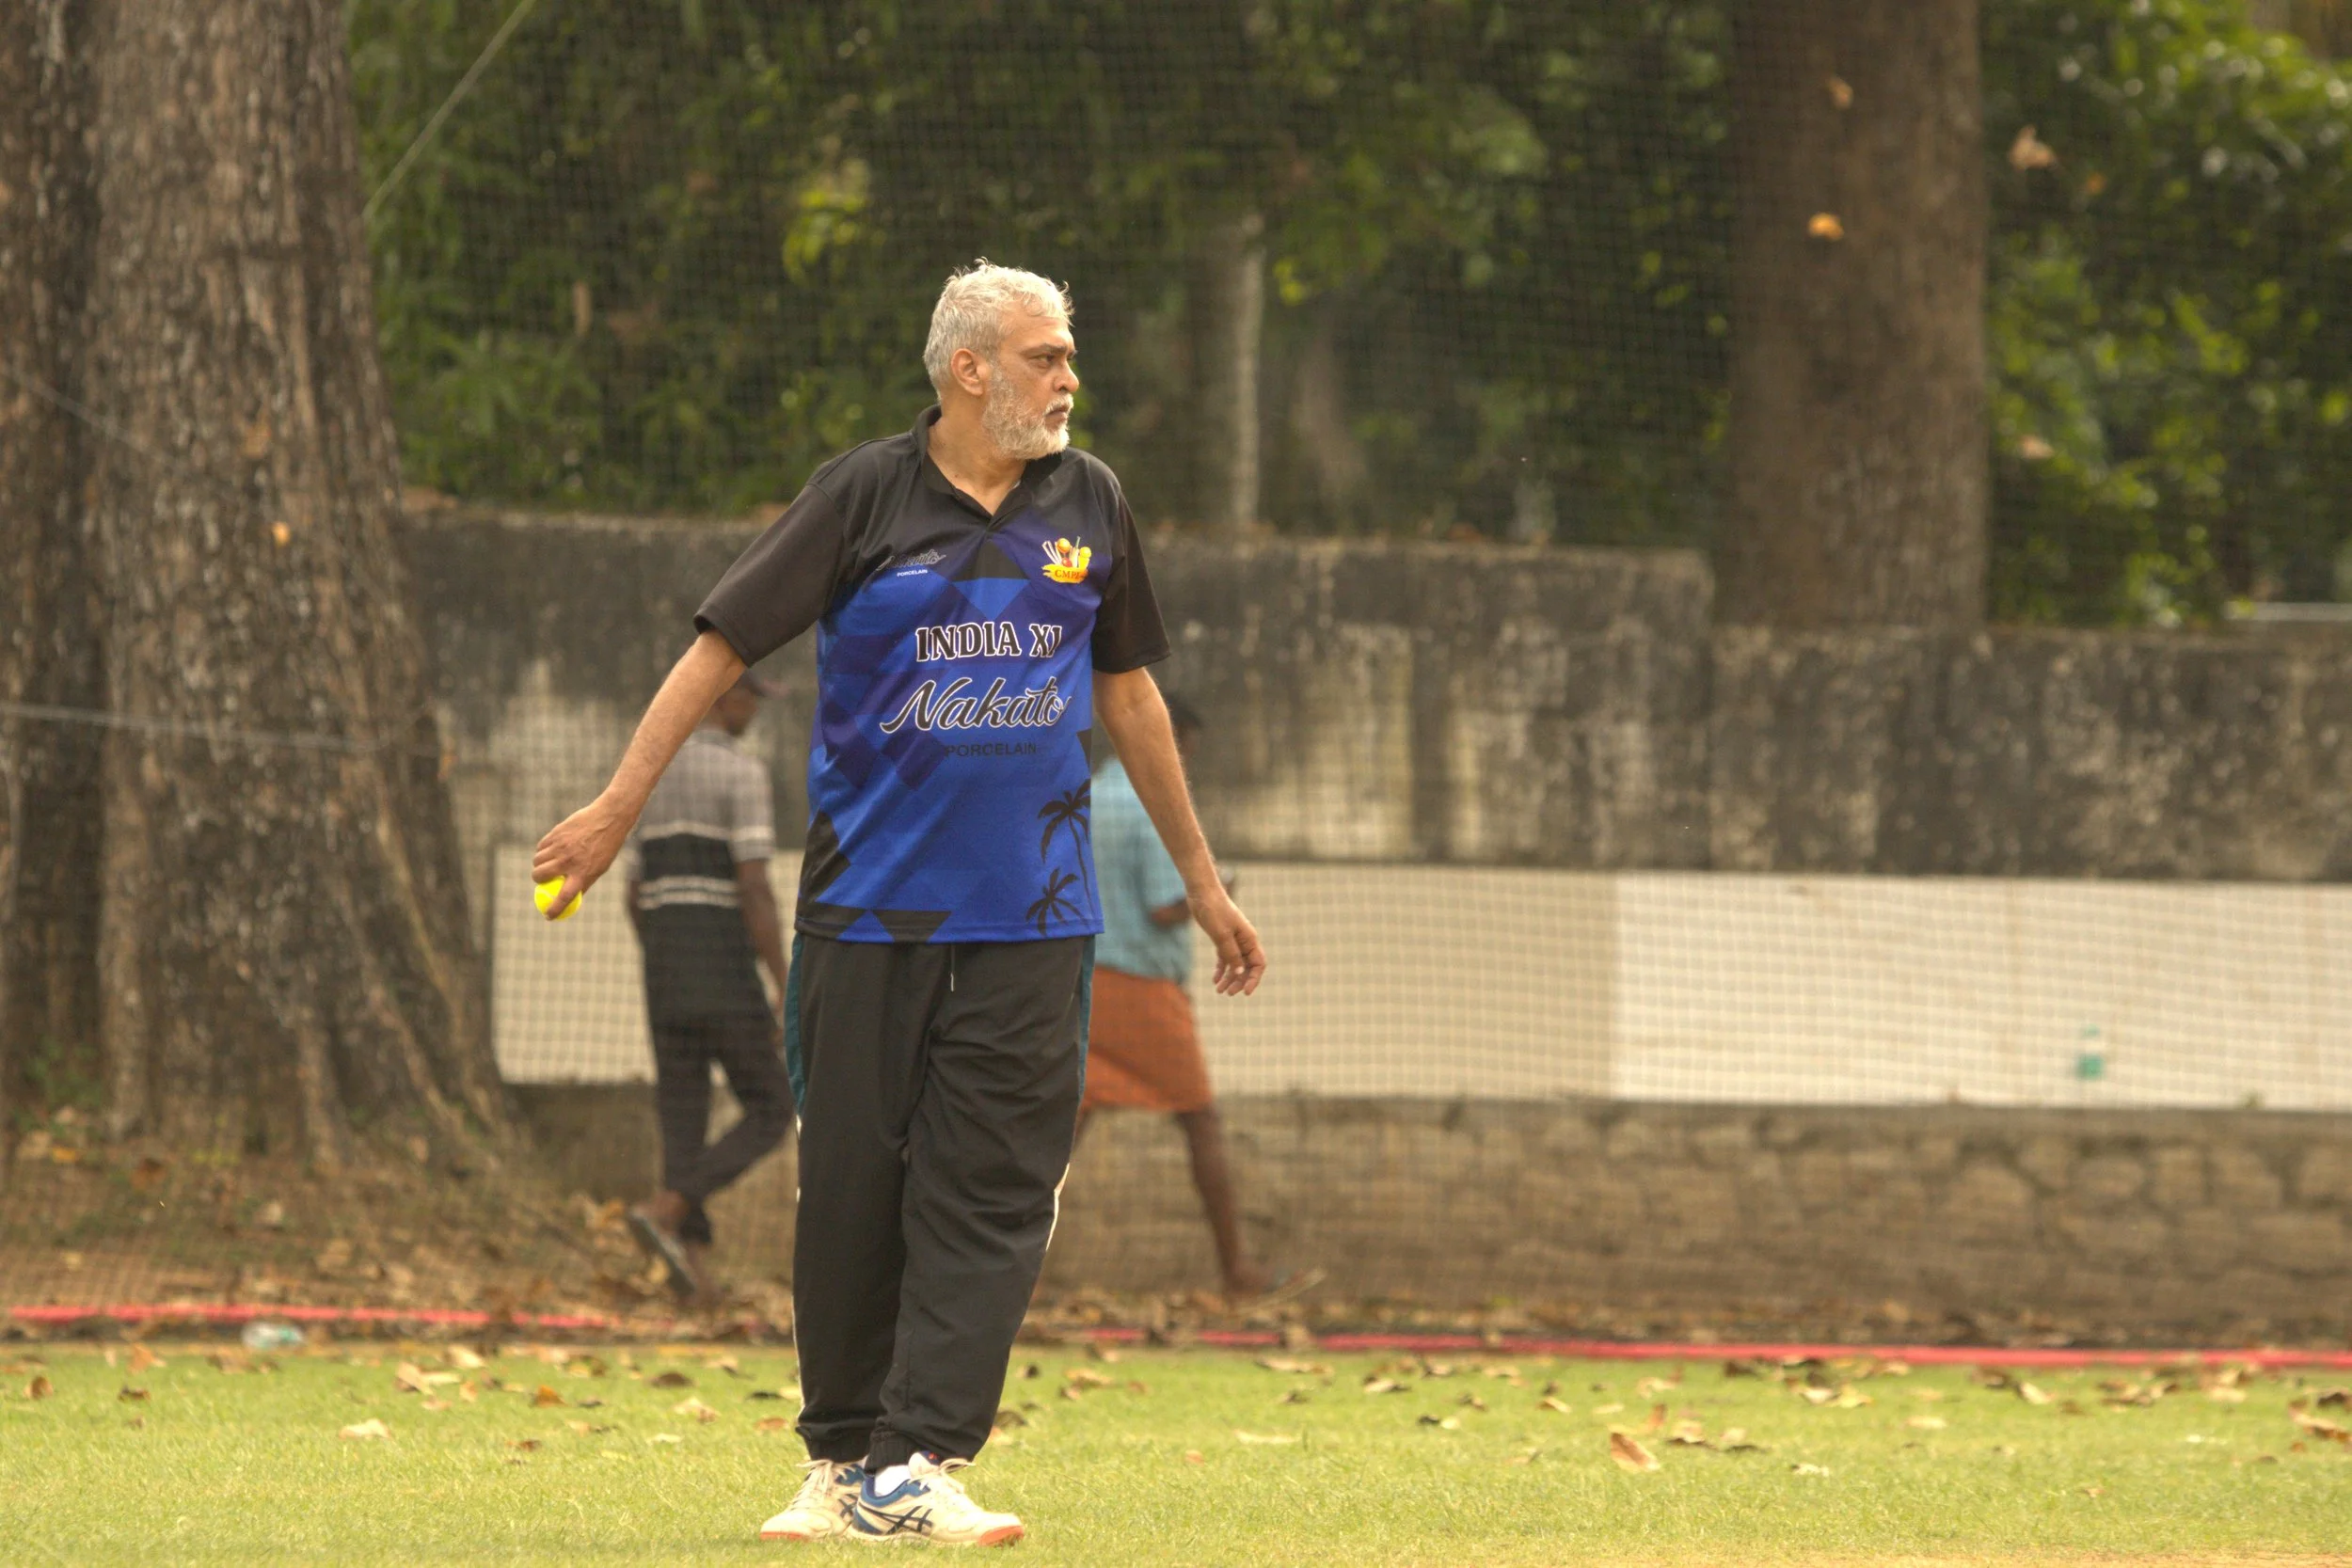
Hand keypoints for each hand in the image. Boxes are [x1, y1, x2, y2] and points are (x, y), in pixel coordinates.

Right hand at [531, 796, 630, 920]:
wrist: (609, 818)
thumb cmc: (606, 845)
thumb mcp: (600, 868)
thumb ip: (585, 881)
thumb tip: (572, 898)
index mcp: (582, 873)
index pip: (564, 897)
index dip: (554, 909)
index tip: (548, 915)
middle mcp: (569, 861)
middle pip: (540, 876)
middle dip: (537, 880)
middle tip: (541, 879)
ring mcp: (561, 847)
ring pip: (537, 861)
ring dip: (538, 864)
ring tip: (547, 861)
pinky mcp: (556, 834)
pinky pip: (541, 846)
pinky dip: (542, 850)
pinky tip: (550, 849)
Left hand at [1188, 884, 1266, 996]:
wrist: (1202, 893)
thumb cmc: (1214, 911)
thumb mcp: (1222, 935)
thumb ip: (1231, 954)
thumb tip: (1239, 972)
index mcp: (1249, 939)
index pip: (1258, 964)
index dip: (1254, 979)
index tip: (1245, 993)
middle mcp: (1244, 941)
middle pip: (1247, 967)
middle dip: (1239, 981)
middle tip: (1228, 993)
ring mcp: (1233, 940)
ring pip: (1235, 964)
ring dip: (1229, 978)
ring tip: (1219, 991)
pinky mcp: (1222, 938)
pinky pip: (1225, 958)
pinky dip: (1221, 969)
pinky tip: (1215, 980)